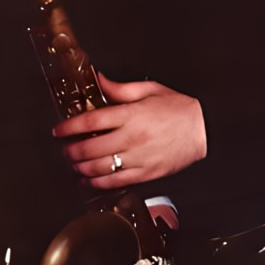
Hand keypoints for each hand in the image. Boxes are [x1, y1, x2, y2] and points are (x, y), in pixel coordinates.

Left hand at [52, 73, 206, 188]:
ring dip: (80, 167)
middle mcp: (132, 137)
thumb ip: (121, 89)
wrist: (205, 129)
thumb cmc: (181, 109)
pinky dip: (96, 183)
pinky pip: (114, 182)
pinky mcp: (146, 173)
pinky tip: (88, 179)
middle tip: (65, 148)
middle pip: (89, 148)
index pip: (90, 122)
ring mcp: (138, 157)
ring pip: (98, 168)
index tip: (59, 130)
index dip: (68, 126)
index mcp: (132, 115)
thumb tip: (99, 81)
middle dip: (70, 150)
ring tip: (75, 164)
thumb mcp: (151, 90)